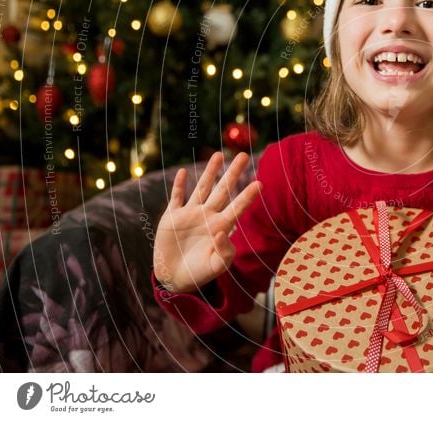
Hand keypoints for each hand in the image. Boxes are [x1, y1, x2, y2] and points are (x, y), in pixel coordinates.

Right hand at [153, 152, 261, 293]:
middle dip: (233, 173)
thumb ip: (224, 252)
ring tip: (219, 154)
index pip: (238, 207)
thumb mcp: (216, 266)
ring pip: (202, 188)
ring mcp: (190, 214)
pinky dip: (178, 185)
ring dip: (210, 172)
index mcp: (221, 226)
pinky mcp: (172, 218)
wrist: (175, 279)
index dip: (248, 196)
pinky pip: (176, 198)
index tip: (260, 183)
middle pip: (223, 190)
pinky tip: (183, 172)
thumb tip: (223, 233)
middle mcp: (208, 216)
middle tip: (244, 155)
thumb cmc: (200, 273)